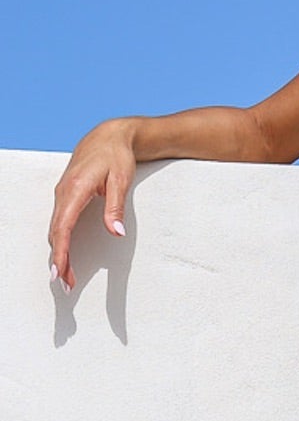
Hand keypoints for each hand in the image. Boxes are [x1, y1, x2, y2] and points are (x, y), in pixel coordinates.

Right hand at [47, 120, 136, 291]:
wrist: (109, 136)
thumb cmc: (117, 156)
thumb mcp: (121, 180)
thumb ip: (116, 207)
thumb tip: (116, 232)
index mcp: (75, 189)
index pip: (63, 226)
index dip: (62, 251)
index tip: (61, 271)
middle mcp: (64, 192)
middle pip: (56, 232)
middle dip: (59, 259)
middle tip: (66, 284)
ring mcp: (63, 194)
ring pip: (56, 229)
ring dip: (60, 253)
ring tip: (67, 276)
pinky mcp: (66, 196)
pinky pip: (59, 223)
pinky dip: (61, 241)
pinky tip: (66, 255)